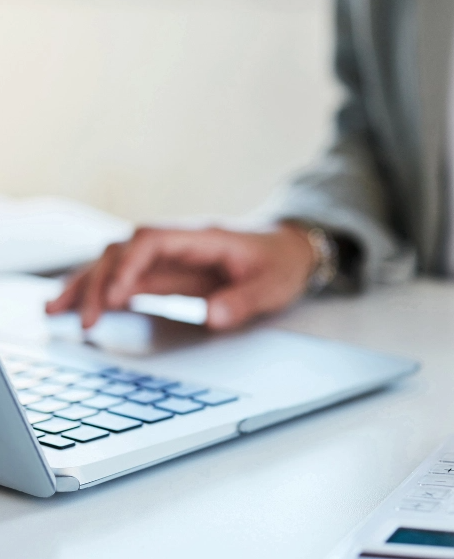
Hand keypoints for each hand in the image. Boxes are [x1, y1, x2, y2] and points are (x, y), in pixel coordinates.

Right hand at [45, 221, 315, 329]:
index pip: (152, 241)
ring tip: (57, 310)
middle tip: (86, 320)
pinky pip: (128, 279)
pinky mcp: (170, 273)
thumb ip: (243, 301)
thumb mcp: (273, 286)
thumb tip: (212, 316)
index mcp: (203, 238)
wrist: (291, 250)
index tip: (118, 295)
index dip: (129, 264)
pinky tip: (82, 308)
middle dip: (99, 281)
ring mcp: (172, 258)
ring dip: (88, 284)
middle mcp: (180, 243)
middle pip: (124, 251)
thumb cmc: (281, 263)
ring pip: (118, 263)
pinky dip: (104, 292)